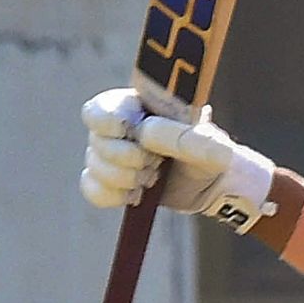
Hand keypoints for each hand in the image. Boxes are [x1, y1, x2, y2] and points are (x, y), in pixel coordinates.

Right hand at [79, 88, 276, 232]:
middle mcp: (116, 128)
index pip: (98, 111)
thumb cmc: (209, 151)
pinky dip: (114, 196)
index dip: (108, 124)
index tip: (130, 133)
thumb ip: (185, 137)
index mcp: (134, 106)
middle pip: (97, 144)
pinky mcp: (111, 182)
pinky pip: (93, 190)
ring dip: (127, 180)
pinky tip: (136, 195)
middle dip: (130, 160)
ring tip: (153, 178)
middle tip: (157, 162)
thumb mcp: (209, 143)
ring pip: (96, 169)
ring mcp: (110, 155)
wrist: (210, 183)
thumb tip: (148, 133)